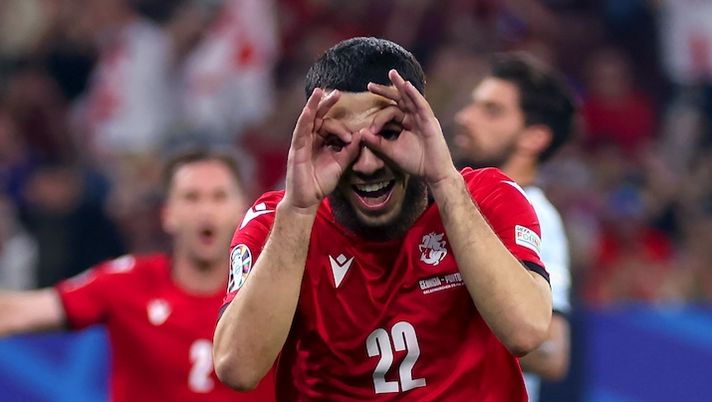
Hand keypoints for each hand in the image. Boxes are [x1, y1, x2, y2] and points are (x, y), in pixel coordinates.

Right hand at [283, 88, 361, 211]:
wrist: (307, 199)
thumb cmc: (320, 182)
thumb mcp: (340, 164)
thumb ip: (350, 150)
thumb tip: (360, 135)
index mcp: (320, 142)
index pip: (329, 125)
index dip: (341, 126)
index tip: (351, 135)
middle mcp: (310, 139)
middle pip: (318, 117)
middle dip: (326, 104)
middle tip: (337, 93)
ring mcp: (302, 143)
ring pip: (307, 120)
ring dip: (313, 105)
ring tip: (320, 92)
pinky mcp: (296, 149)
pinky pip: (300, 131)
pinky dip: (304, 120)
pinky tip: (308, 110)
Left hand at [364, 70, 457, 184]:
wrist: (432, 173)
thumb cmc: (414, 162)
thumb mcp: (391, 151)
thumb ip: (377, 142)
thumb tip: (360, 133)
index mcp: (405, 124)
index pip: (389, 113)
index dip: (378, 119)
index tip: (370, 130)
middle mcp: (413, 118)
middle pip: (398, 100)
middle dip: (385, 91)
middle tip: (370, 85)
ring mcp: (422, 118)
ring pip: (410, 98)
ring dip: (401, 85)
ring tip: (392, 74)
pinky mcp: (430, 120)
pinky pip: (421, 105)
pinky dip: (414, 95)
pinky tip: (406, 86)